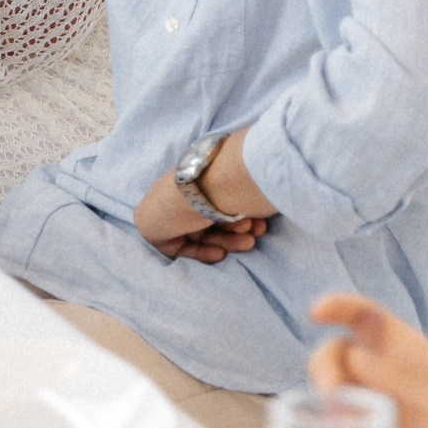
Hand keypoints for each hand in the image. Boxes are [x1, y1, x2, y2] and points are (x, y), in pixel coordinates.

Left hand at [132, 167, 269, 262]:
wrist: (200, 185)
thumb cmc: (225, 178)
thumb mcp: (241, 181)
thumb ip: (248, 187)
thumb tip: (274, 190)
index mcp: (197, 174)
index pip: (215, 201)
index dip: (237, 214)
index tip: (257, 219)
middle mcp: (180, 190)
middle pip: (208, 218)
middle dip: (234, 229)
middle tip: (254, 230)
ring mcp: (166, 208)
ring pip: (199, 232)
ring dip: (227, 240)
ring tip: (248, 240)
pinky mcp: (154, 230)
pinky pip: (182, 247)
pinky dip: (202, 251)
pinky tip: (221, 253)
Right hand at [309, 292, 427, 427]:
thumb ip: (401, 373)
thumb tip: (352, 355)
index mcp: (410, 355)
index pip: (368, 318)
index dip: (340, 308)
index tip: (316, 312)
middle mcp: (388, 380)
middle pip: (339, 352)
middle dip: (326, 360)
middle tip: (333, 386)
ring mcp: (378, 413)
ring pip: (332, 389)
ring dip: (324, 392)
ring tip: (337, 411)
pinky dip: (329, 426)